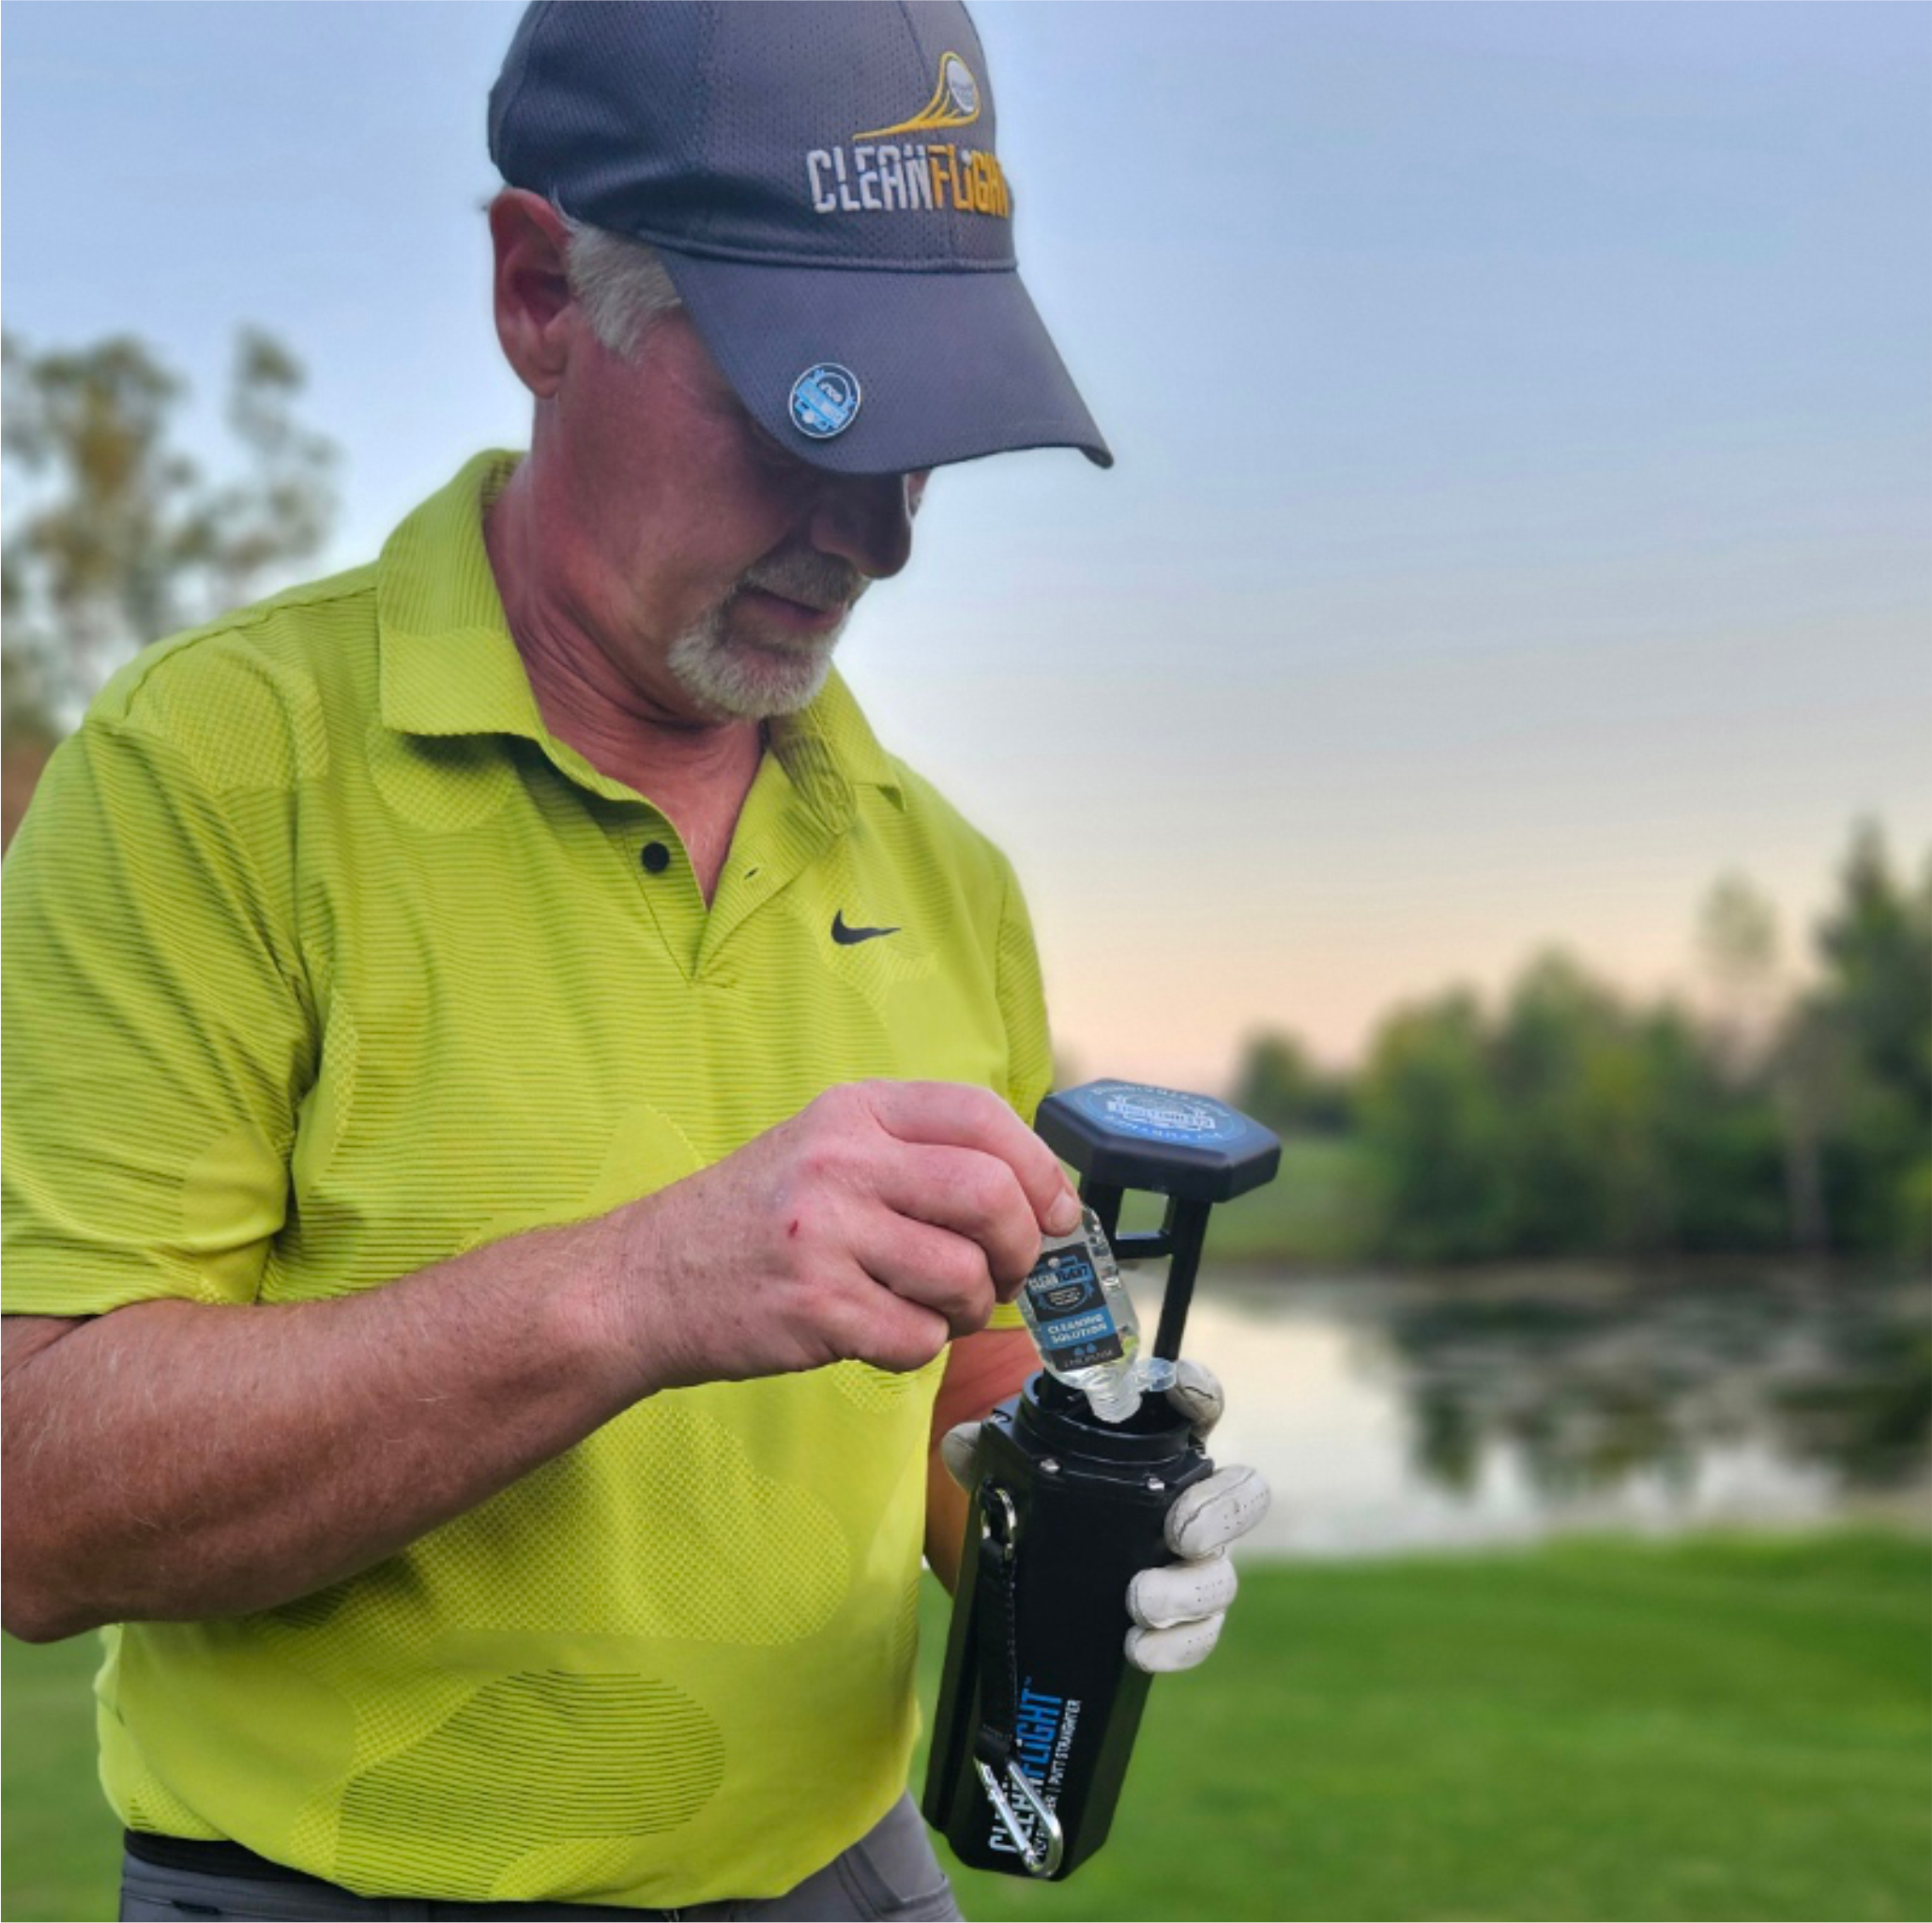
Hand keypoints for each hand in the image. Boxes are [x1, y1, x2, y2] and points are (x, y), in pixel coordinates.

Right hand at [612, 1081, 1081, 1389]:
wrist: (642, 1283)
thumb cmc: (753, 1220)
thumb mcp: (826, 1150)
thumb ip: (919, 1159)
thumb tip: (1040, 1202)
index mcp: (854, 1111)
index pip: (982, 1115)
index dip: (1039, 1167)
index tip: (1056, 1212)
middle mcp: (842, 1160)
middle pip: (991, 1195)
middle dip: (1020, 1248)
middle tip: (1005, 1274)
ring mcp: (826, 1234)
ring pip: (964, 1275)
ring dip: (968, 1308)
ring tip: (929, 1307)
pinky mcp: (815, 1308)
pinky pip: (920, 1339)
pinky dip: (917, 1348)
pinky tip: (878, 1333)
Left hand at [941, 1359, 1270, 1674]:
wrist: (1044, 1584)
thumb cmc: (1045, 1509)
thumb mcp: (1012, 1478)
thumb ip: (987, 1456)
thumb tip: (963, 1443)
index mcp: (1156, 1452)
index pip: (1194, 1408)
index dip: (1198, 1391)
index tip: (1182, 1389)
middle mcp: (1190, 1503)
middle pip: (1242, 1493)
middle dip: (1220, 1511)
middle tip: (1179, 1533)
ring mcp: (1194, 1566)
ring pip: (1222, 1573)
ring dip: (1187, 1591)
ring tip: (1140, 1602)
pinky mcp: (1186, 1621)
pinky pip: (1200, 1635)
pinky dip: (1176, 1645)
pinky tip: (1139, 1648)